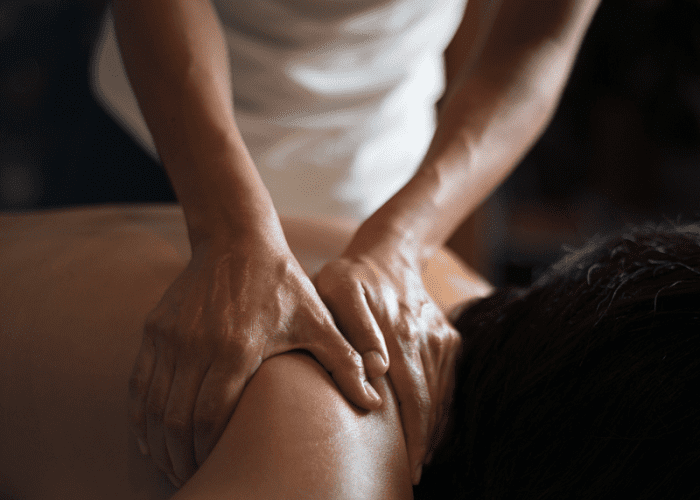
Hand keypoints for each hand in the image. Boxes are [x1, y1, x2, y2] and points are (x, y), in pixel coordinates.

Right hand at [129, 234, 381, 485]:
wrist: (237, 240)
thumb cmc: (282, 284)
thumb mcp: (318, 321)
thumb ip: (345, 361)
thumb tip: (372, 401)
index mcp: (236, 348)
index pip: (210, 416)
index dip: (210, 449)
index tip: (219, 466)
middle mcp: (196, 345)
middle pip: (177, 420)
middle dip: (183, 456)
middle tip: (195, 474)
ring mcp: (170, 337)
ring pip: (153, 407)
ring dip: (159, 443)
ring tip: (173, 465)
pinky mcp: (155, 330)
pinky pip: (139, 384)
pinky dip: (141, 417)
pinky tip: (151, 436)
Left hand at [315, 232, 461, 484]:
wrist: (388, 255)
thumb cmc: (351, 277)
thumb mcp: (337, 289)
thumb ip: (354, 328)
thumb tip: (378, 370)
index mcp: (400, 331)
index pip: (411, 396)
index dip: (412, 434)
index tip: (407, 464)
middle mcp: (427, 339)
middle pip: (430, 401)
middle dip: (424, 442)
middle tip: (412, 475)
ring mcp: (441, 339)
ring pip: (442, 394)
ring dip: (434, 429)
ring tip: (420, 460)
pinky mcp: (448, 339)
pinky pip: (449, 381)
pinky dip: (443, 408)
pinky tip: (434, 431)